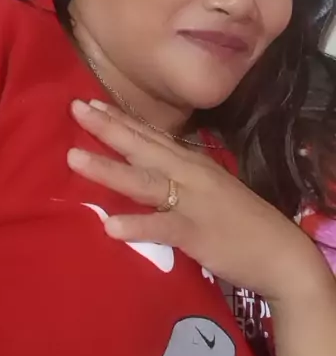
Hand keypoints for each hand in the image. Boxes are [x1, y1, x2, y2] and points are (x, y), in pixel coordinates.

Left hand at [68, 99, 325, 305]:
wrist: (280, 252)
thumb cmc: (239, 220)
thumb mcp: (207, 187)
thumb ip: (177, 174)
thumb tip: (145, 164)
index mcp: (190, 162)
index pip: (149, 135)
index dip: (119, 119)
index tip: (89, 103)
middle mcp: (188, 173)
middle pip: (141, 147)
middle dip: (107, 128)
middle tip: (75, 109)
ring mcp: (192, 201)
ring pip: (143, 181)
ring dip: (108, 169)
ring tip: (74, 158)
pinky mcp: (196, 232)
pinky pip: (162, 227)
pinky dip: (137, 225)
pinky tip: (110, 226)